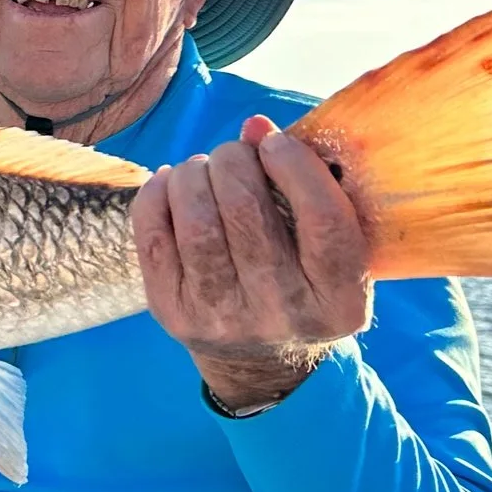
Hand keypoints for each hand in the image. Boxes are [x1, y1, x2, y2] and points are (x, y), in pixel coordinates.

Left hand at [131, 115, 371, 410]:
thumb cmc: (303, 280)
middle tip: (235, 154)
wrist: (262, 365)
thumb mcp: (328, 247)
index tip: (276, 143)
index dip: (296, 167)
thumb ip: (308, 183)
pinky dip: (158, 193)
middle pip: (247, 211)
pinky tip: (173, 183)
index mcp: (338, 298)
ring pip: (197, 221)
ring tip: (204, 169)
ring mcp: (222, 318)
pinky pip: (152, 234)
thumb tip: (254, 126)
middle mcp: (282, 313)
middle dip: (235, 161)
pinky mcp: (172, 313)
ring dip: (195, 174)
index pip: (322, 221)